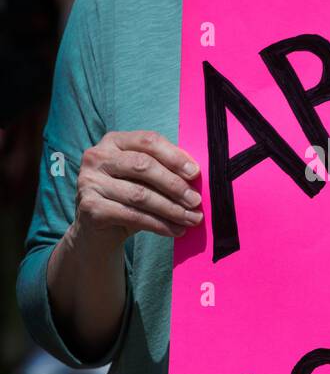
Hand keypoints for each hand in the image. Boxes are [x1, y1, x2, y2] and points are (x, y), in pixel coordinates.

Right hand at [73, 130, 202, 250]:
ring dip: (171, 209)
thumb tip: (195, 174)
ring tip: (192, 219)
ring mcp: (89, 181)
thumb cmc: (127, 199)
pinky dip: (158, 224)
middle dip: (174, 185)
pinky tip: (175, 230)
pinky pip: (131, 215)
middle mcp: (97, 157)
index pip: (148, 141)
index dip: (174, 156)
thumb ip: (164, 171)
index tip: (195, 173)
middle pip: (143, 166)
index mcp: (114, 141)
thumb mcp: (144, 180)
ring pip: (139, 194)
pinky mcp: (89, 207)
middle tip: (196, 201)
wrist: (97, 233)